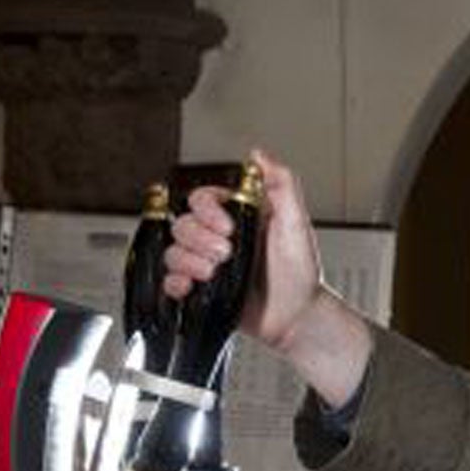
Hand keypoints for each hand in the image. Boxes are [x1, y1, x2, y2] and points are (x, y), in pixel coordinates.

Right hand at [162, 147, 321, 350]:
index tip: (228, 227)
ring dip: (190, 261)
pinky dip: (175, 282)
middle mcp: (219, 239)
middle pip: (183, 224)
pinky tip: (192, 286)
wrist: (296, 316)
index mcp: (237, 218)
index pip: (202, 199)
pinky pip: (170, 281)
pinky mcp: (200, 290)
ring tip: (215, 273)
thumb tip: (258, 154)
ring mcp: (207, 264)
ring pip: (173, 251)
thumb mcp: (296, 222)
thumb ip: (282, 184)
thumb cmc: (300, 272)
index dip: (208, 210)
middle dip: (200, 239)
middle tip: (227, 254)